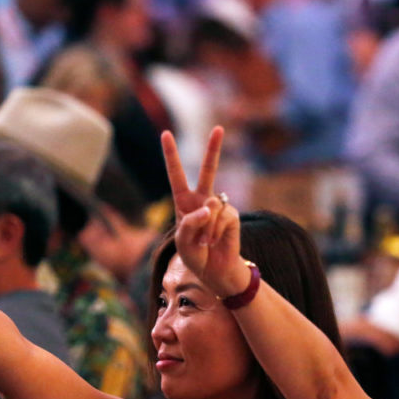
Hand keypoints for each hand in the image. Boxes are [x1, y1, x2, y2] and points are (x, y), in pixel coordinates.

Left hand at [162, 127, 248, 297]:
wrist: (214, 270)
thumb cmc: (195, 255)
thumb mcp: (182, 240)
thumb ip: (190, 222)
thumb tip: (210, 206)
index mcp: (185, 202)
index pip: (177, 174)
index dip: (171, 155)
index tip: (166, 133)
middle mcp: (203, 200)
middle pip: (209, 170)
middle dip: (214, 149)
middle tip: (219, 128)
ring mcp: (220, 206)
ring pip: (211, 206)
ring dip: (205, 228)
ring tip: (205, 242)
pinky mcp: (232, 216)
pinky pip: (221, 217)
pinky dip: (215, 232)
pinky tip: (215, 241)